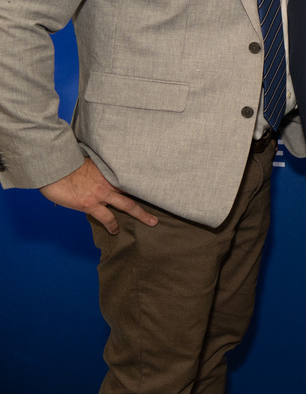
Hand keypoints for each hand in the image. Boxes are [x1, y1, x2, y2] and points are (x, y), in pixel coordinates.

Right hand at [39, 158, 156, 234]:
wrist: (53, 169)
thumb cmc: (66, 164)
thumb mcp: (86, 162)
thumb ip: (96, 170)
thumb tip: (96, 173)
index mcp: (108, 171)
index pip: (130, 176)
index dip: (142, 182)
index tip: (156, 183)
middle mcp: (108, 182)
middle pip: (135, 190)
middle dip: (150, 196)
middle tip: (164, 200)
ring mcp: (101, 194)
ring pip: (127, 205)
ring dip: (141, 214)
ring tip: (151, 222)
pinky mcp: (90, 205)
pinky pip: (106, 218)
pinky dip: (112, 225)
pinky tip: (115, 231)